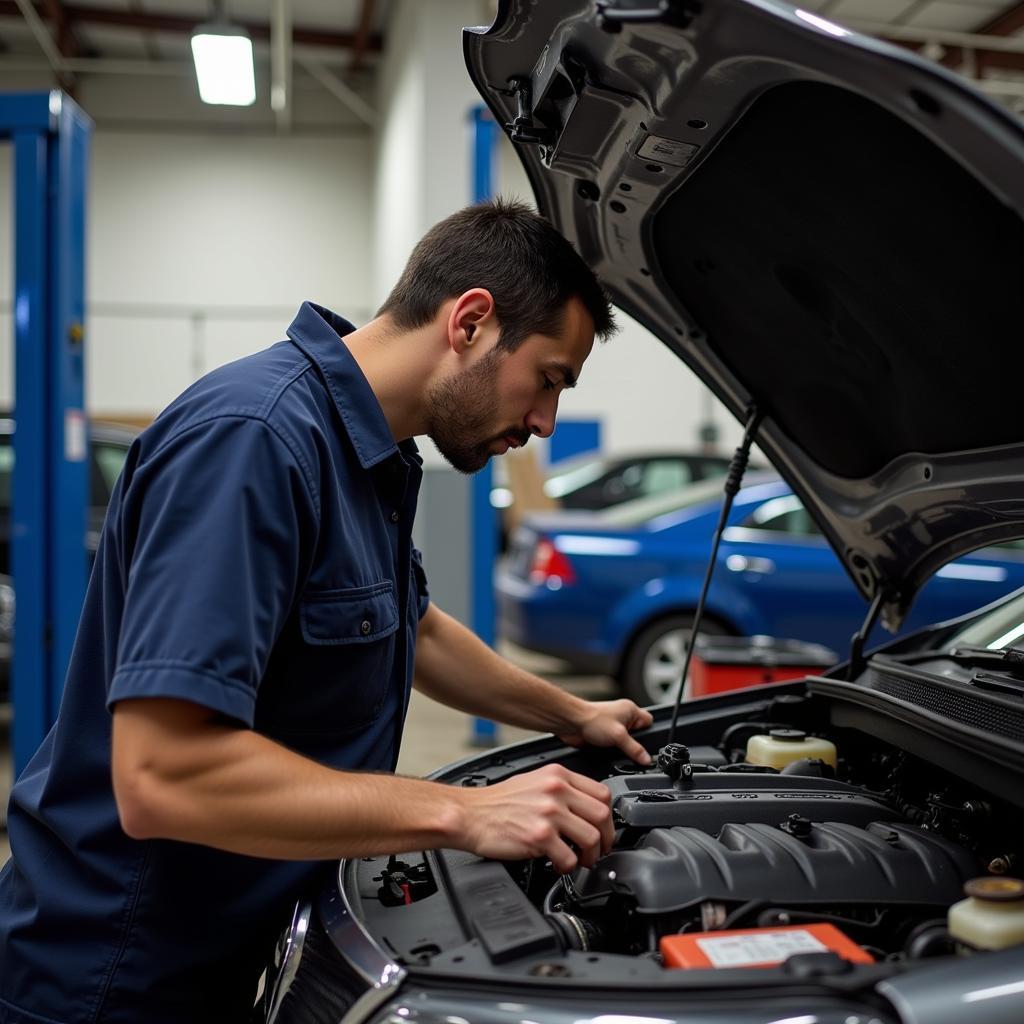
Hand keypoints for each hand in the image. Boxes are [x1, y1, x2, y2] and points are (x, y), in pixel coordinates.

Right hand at [455, 764, 613, 872]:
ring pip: (592, 838)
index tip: (605, 829)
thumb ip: (561, 789)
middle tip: (599, 850)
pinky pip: (569, 858)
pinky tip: (559, 865)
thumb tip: (585, 808)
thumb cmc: (497, 802)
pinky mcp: (539, 836)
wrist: (470, 815)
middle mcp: (556, 790)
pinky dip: (569, 867)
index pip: (602, 792)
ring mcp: (548, 813)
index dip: (609, 816)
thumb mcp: (534, 781)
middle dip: (606, 839)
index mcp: (557, 775)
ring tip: (580, 860)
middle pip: (602, 815)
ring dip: (590, 855)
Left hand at [558, 699, 653, 765]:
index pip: (649, 722)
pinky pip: (615, 746)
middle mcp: (623, 717)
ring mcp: (613, 727)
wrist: (571, 723)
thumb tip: (646, 759)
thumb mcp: (619, 736)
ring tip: (618, 751)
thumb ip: (634, 749)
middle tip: (631, 751)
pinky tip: (610, 753)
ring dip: (622, 748)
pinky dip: (613, 751)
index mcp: (630, 710)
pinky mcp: (604, 736)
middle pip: (638, 735)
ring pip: (626, 742)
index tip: (647, 746)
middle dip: (634, 744)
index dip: (649, 734)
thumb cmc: (592, 719)